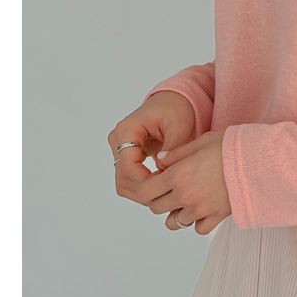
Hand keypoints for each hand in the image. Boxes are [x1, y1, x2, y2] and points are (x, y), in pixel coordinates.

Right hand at [109, 90, 196, 221]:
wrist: (172, 101)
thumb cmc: (176, 108)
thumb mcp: (179, 126)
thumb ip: (170, 150)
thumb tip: (161, 173)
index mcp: (127, 130)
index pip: (128, 166)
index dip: (145, 182)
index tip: (165, 186)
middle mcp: (117, 139)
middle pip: (123, 178)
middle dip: (144, 191)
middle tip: (167, 195)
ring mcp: (119, 148)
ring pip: (123, 182)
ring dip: (142, 192)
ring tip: (164, 192)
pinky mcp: (125, 156)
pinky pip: (128, 179)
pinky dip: (142, 187)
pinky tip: (160, 186)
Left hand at [145, 128, 231, 235]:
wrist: (260, 162)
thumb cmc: (232, 148)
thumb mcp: (201, 142)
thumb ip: (177, 153)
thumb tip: (160, 161)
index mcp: (177, 175)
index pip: (145, 191)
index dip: (146, 187)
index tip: (155, 181)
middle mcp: (185, 196)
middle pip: (156, 208)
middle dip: (159, 199)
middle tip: (170, 189)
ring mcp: (200, 209)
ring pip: (174, 222)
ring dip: (176, 212)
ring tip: (186, 200)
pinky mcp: (216, 217)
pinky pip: (198, 229)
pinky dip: (197, 222)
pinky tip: (202, 209)